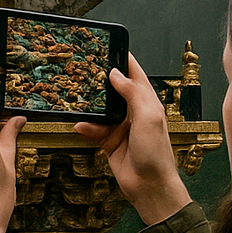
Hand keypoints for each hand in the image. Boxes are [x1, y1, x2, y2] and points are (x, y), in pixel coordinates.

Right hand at [74, 54, 190, 225]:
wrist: (149, 185)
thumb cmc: (156, 152)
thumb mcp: (148, 117)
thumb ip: (133, 93)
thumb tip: (116, 74)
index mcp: (147, 102)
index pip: (135, 75)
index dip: (124, 61)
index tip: (109, 47)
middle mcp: (134, 112)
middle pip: (114, 89)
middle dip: (101, 80)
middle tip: (84, 67)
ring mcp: (121, 127)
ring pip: (101, 109)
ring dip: (89, 105)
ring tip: (75, 94)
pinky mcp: (109, 142)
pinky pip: (93, 129)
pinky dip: (86, 126)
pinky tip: (79, 124)